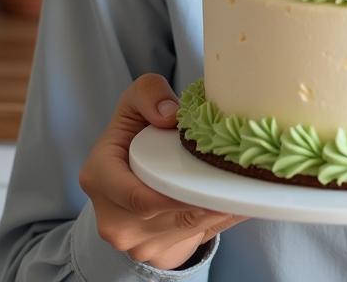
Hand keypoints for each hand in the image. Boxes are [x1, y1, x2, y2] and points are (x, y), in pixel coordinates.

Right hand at [80, 73, 247, 270]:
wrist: (132, 171)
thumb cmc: (135, 130)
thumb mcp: (136, 100)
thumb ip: (149, 94)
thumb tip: (170, 115)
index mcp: (100, 178)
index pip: (137, 196)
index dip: (174, 193)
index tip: (207, 180)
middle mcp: (114, 218)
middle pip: (167, 216)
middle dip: (205, 201)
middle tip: (240, 182)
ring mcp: (135, 242)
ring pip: (187, 229)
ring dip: (218, 210)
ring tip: (245, 188)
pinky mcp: (158, 253)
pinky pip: (199, 238)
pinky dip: (222, 220)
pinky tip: (240, 200)